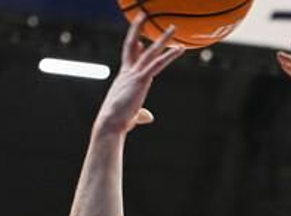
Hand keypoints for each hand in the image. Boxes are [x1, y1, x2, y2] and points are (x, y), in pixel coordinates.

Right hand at [95, 17, 184, 136]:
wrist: (110, 123)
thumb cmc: (117, 123)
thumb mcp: (131, 116)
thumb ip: (141, 115)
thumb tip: (149, 117)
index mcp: (124, 79)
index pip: (129, 59)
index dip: (136, 49)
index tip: (140, 41)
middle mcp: (127, 72)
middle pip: (134, 46)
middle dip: (139, 29)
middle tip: (143, 16)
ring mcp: (134, 74)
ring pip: (150, 51)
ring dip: (162, 38)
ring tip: (172, 27)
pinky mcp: (141, 80)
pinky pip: (158, 63)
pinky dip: (170, 55)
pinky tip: (180, 49)